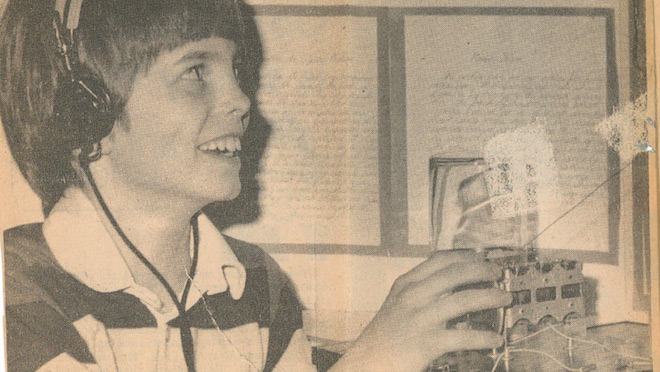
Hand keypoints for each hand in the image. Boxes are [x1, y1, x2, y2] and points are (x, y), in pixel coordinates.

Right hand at [330, 250, 511, 371]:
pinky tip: (495, 339)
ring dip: (489, 297)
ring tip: (505, 298)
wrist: (366, 362)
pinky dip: (483, 337)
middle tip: (498, 273)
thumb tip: (452, 283)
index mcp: (406, 284)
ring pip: (463, 300)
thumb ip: (420, 290)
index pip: (440, 260)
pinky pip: (462, 336)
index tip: (482, 257)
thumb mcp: (398, 303)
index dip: (465, 256)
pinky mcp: (426, 343)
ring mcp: (420, 318)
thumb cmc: (384, 336)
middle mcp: (413, 296)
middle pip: (455, 274)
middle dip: (482, 271)